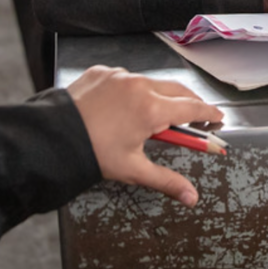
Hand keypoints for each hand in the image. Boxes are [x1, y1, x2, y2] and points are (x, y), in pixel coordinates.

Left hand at [65, 66, 223, 206]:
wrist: (50, 138)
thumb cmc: (90, 153)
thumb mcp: (133, 169)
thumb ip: (167, 181)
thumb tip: (190, 196)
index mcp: (152, 108)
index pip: (193, 107)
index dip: (209, 113)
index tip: (217, 117)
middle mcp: (138, 85)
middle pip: (177, 91)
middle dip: (188, 104)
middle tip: (192, 118)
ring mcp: (119, 76)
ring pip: (150, 83)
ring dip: (158, 96)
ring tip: (153, 117)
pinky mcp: (101, 73)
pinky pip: (125, 78)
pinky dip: (131, 91)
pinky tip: (124, 107)